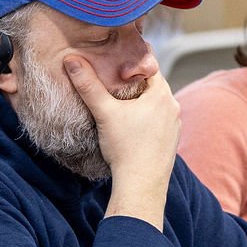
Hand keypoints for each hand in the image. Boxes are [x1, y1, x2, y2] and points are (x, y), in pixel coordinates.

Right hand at [64, 56, 179, 190]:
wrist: (141, 186)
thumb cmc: (125, 148)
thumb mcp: (104, 112)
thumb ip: (88, 85)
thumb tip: (71, 60)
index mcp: (162, 94)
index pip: (147, 65)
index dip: (129, 61)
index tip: (113, 60)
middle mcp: (173, 107)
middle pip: (151, 84)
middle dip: (132, 81)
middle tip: (112, 79)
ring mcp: (174, 125)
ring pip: (155, 103)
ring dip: (139, 100)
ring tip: (120, 102)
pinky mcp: (171, 140)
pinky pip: (158, 120)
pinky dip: (145, 117)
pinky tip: (130, 125)